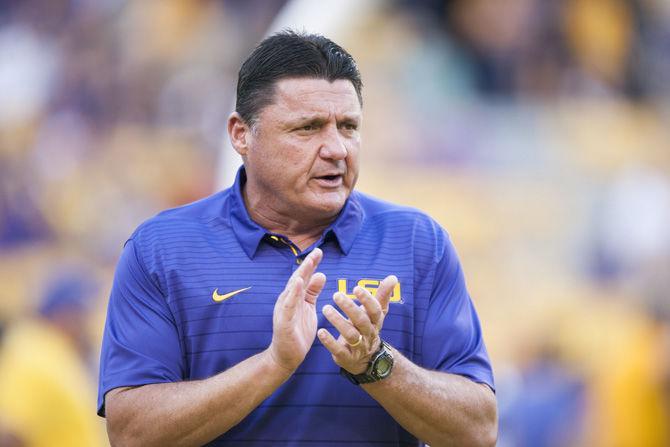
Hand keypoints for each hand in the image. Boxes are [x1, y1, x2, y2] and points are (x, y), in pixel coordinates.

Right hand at [267, 248, 325, 372]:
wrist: (286, 356)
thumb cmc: (298, 331)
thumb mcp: (308, 307)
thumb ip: (312, 291)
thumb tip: (320, 274)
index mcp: (295, 297)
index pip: (303, 277)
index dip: (311, 264)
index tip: (320, 251)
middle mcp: (288, 300)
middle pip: (298, 279)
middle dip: (307, 265)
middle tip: (317, 251)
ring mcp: (284, 310)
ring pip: (292, 289)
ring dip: (300, 275)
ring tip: (308, 263)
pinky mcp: (283, 321)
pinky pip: (288, 305)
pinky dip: (292, 293)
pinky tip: (297, 283)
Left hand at [318, 275, 397, 373]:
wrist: (367, 360)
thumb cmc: (368, 329)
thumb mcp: (376, 313)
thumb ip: (382, 295)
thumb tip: (393, 277)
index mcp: (376, 322)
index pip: (375, 310)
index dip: (367, 300)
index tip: (356, 288)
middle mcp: (369, 334)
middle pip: (361, 321)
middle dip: (350, 308)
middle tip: (336, 295)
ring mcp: (358, 347)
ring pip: (350, 335)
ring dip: (338, 321)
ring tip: (326, 309)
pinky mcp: (346, 358)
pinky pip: (339, 350)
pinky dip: (329, 342)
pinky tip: (321, 332)